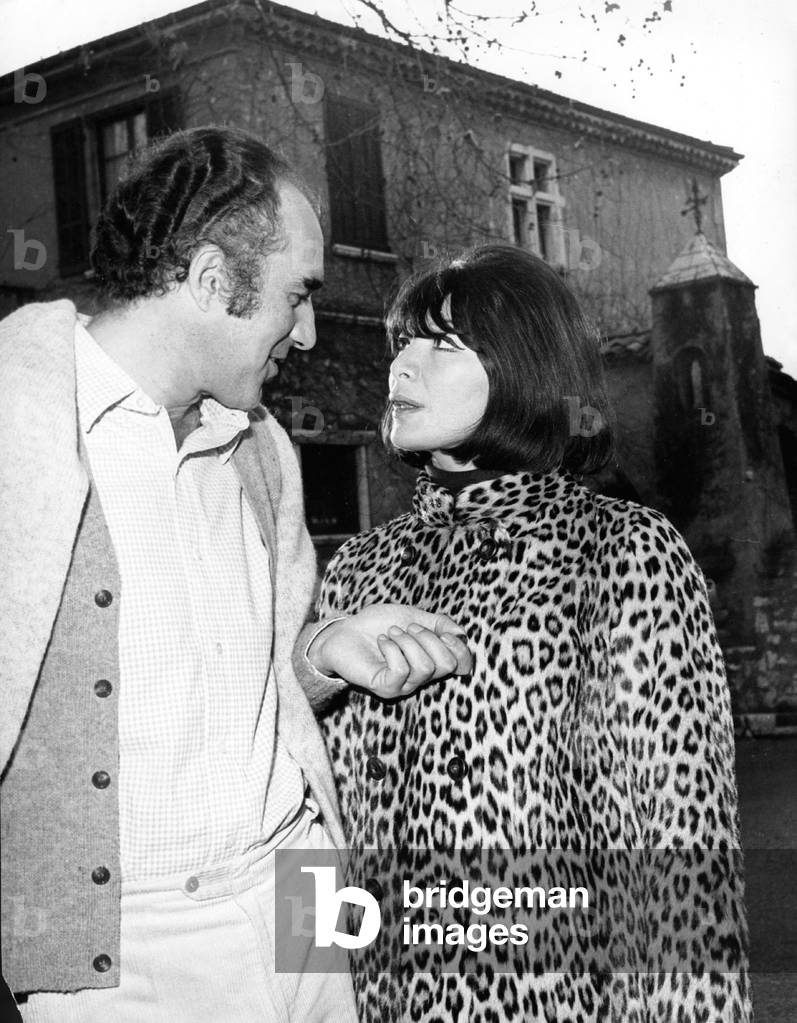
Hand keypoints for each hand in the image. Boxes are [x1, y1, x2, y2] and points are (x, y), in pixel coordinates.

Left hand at [307, 603, 471, 698]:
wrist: (345, 630)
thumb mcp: (414, 616)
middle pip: (446, 664)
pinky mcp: (385, 687)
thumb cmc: (378, 624)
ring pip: (425, 667)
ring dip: (407, 641)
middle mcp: (421, 677)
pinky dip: (392, 648)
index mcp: (432, 660)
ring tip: (391, 633)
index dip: (460, 647)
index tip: (443, 632)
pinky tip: (382, 642)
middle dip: (429, 638)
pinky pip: (401, 670)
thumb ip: (439, 623)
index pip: (463, 665)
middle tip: (408, 628)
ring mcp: (403, 685)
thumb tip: (461, 634)